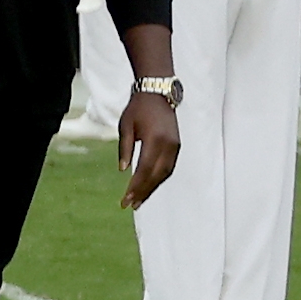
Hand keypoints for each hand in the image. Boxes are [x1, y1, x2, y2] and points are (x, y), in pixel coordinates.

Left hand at [119, 91, 179, 208]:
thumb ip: (125, 148)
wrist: (157, 94)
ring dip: (152, 188)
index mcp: (155, 140)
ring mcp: (175, 146)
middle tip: (131, 205)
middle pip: (156, 175)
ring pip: (165, 173)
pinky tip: (149, 186)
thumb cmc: (137, 109)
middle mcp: (169, 145)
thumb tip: (123, 170)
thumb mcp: (125, 126)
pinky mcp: (177, 145)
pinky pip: (169, 167)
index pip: (144, 169)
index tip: (125, 200)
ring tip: (139, 200)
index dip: (135, 187)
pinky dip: (159, 178)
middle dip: (143, 192)